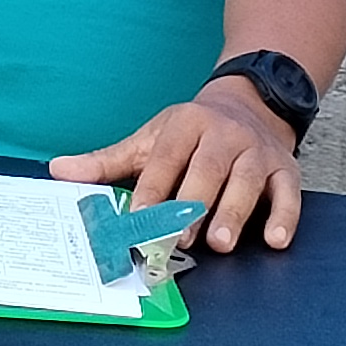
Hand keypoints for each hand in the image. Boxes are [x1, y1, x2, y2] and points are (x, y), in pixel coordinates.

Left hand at [50, 78, 302, 253]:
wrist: (251, 102)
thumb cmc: (192, 133)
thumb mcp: (150, 139)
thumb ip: (108, 161)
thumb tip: (58, 171)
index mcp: (184, 126)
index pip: (165, 159)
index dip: (152, 190)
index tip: (138, 218)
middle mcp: (223, 135)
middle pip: (207, 170)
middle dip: (193, 204)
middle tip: (179, 237)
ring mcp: (256, 152)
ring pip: (247, 181)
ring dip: (235, 212)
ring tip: (220, 243)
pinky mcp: (285, 169)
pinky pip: (288, 193)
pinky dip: (284, 216)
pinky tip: (275, 239)